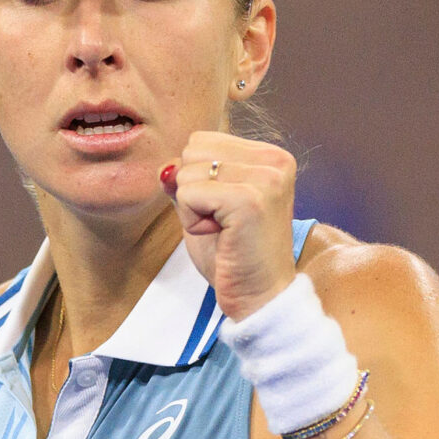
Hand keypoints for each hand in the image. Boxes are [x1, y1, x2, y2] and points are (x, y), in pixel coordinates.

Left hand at [161, 130, 298, 319]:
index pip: (202, 139)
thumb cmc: (233, 254)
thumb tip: (164, 167)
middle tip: (221, 222)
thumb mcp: (205, 206)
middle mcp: (274, 160)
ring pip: (186, 171)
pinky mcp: (249, 201)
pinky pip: (188, 194)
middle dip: (192, 190)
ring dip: (191, 208)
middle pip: (192, 150)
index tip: (224, 210)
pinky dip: (192, 220)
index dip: (198, 179)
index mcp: (269, 156)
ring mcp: (266, 178)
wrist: (259, 298)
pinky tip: (220, 236)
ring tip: (222, 230)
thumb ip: (186, 178)